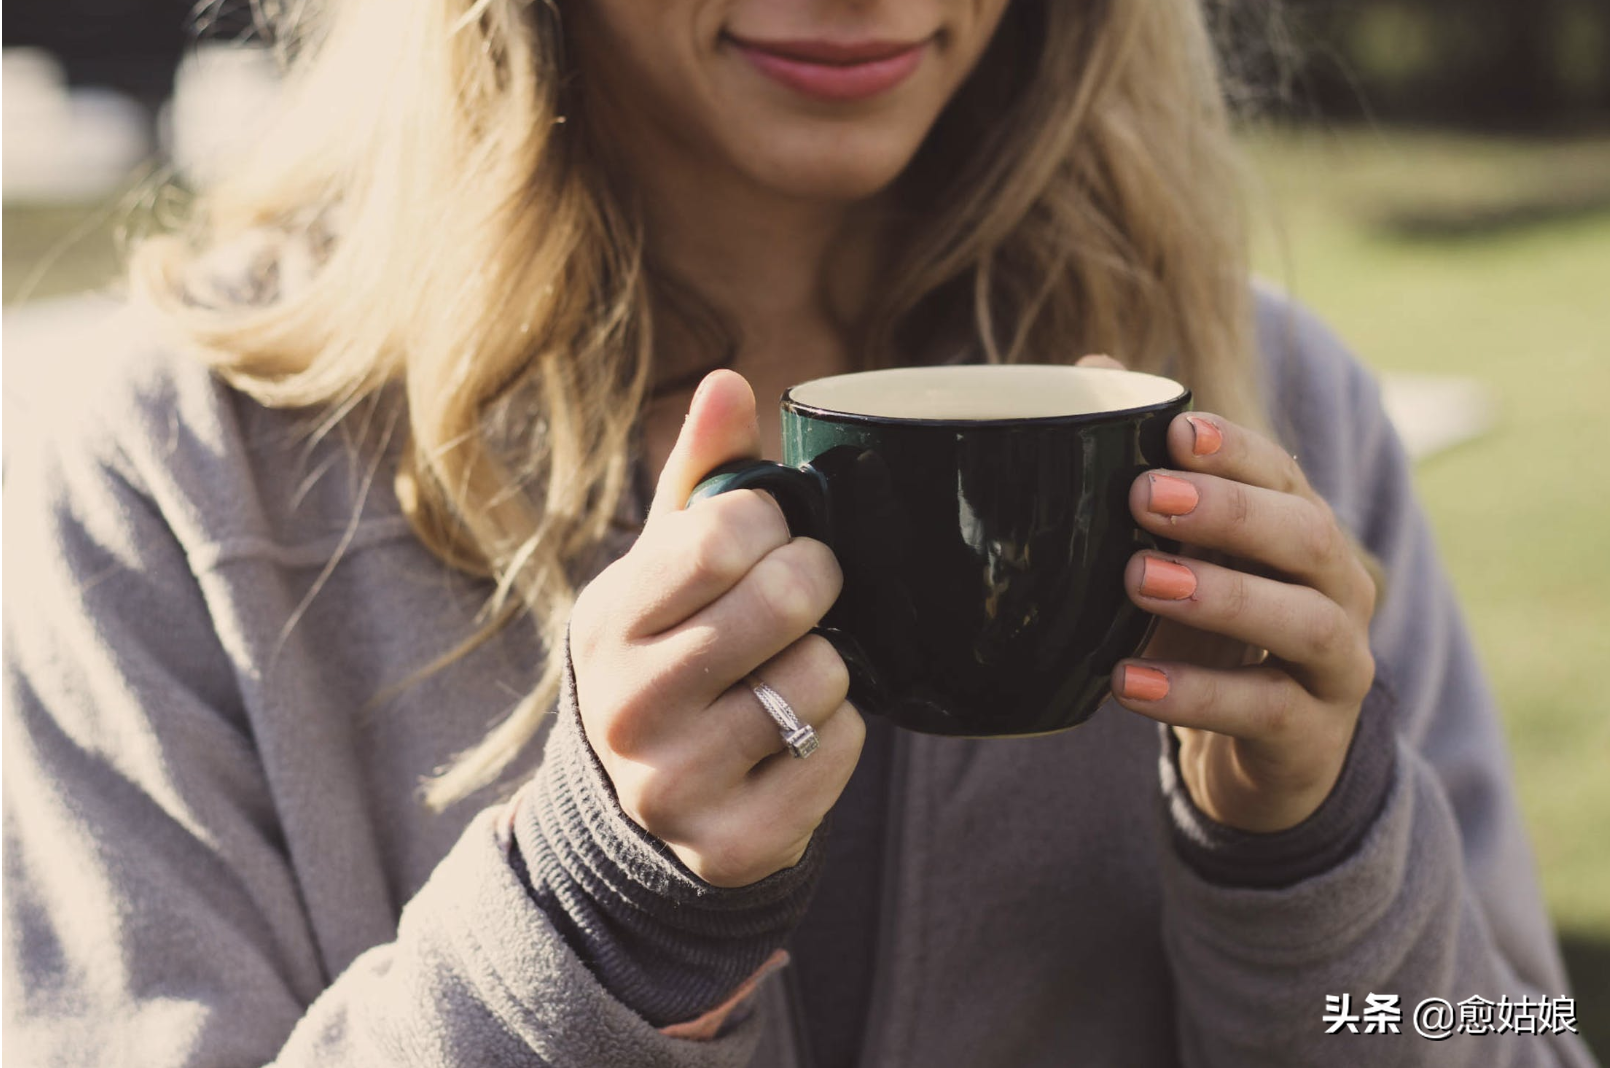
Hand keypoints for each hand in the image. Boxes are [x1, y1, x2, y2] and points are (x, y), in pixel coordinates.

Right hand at [569, 370, 863, 886]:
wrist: (637, 807)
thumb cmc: (667, 653)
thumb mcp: (662, 569)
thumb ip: (701, 477)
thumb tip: (731, 380)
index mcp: (605, 622)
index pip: (721, 534)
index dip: (770, 523)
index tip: (767, 537)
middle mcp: (627, 708)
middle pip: (784, 599)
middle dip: (814, 582)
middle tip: (803, 594)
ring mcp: (676, 784)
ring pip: (822, 676)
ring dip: (826, 664)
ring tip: (785, 674)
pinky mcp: (734, 843)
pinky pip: (841, 749)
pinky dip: (838, 732)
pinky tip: (793, 735)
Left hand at [1110, 407, 1377, 832]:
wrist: (1262, 758)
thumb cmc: (1214, 634)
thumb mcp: (1180, 556)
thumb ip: (1145, 473)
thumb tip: (1093, 367)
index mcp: (1301, 531)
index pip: (1282, 475)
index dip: (1234, 450)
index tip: (1174, 430)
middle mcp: (1335, 586)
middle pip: (1304, 534)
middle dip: (1227, 511)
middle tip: (1144, 496)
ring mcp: (1336, 663)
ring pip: (1303, 619)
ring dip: (1221, 594)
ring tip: (1136, 578)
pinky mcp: (1313, 735)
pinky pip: (1264, 709)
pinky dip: (1196, 693)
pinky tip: (1127, 682)